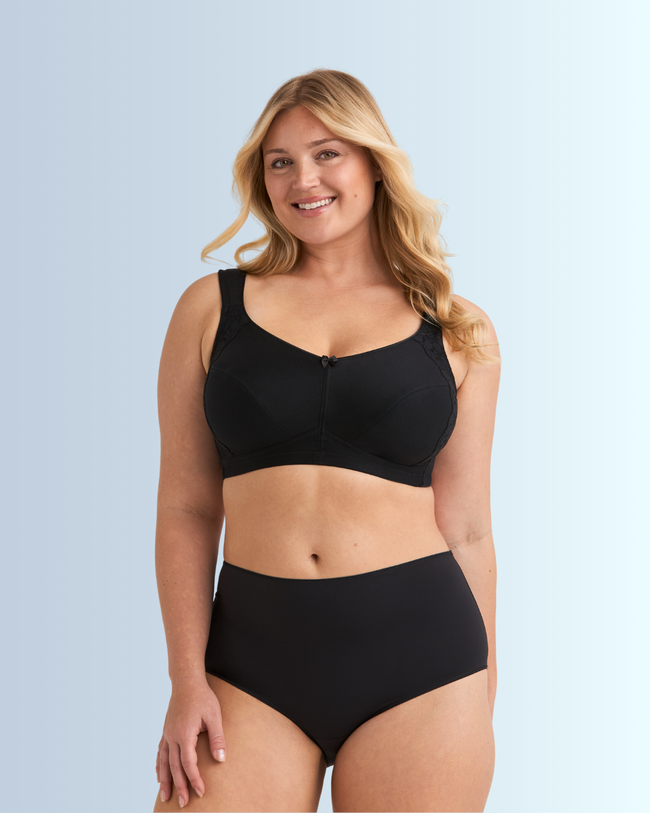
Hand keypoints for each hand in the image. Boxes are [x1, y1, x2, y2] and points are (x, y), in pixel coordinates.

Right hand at [156, 677, 226, 807]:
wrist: (186, 681)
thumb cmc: (202, 697)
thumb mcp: (214, 715)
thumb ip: (217, 738)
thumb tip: (221, 759)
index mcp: (184, 733)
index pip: (188, 763)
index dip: (194, 779)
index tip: (200, 792)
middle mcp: (172, 736)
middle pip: (174, 767)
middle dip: (179, 786)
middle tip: (183, 803)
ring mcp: (167, 733)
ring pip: (164, 762)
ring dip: (165, 780)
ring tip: (165, 796)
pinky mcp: (166, 730)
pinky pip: (160, 752)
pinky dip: (159, 766)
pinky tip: (159, 775)